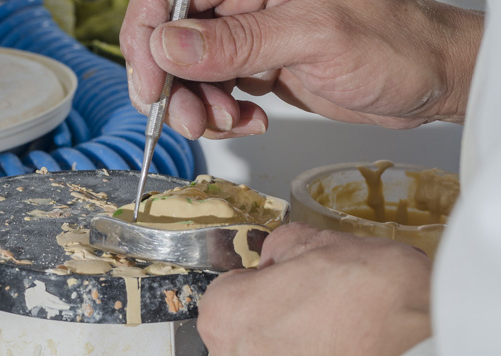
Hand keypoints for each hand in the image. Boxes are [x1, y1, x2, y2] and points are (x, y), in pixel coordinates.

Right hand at [120, 0, 482, 138]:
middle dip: (174, 85)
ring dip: (200, 106)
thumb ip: (237, 43)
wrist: (428, 80)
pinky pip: (215, 91)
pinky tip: (250, 120)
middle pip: (173, 38)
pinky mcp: (257, 64)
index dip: (148, 38)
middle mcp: (245, 1)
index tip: (151, 85)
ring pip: (189, 71)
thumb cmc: (394, 43)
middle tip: (192, 120)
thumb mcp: (311, 39)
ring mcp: (249, 34)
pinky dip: (223, 115)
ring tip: (231, 121)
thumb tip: (168, 46)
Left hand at [197, 223, 431, 355]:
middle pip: (238, 337)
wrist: (430, 352)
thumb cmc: (376, 295)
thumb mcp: (320, 243)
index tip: (278, 281)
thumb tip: (276, 255)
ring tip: (330, 338)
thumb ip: (281, 248)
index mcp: (224, 317)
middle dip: (265, 321)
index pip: (224, 293)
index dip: (254, 283)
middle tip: (309, 308)